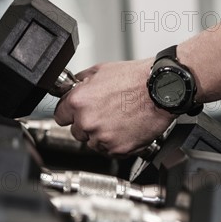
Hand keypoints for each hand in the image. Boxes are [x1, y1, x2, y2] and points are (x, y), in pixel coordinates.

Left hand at [54, 59, 174, 155]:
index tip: (76, 113)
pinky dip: (116, 143)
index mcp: (79, 101)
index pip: (60, 116)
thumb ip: (80, 82)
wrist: (160, 91)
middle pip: (77, 132)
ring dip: (102, 135)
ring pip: (93, 143)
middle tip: (104, 114)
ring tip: (118, 120)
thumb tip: (70, 87)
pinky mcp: (118, 149)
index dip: (69, 114)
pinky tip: (125, 128)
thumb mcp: (101, 71)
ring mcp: (102, 138)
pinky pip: (110, 151)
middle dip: (87, 125)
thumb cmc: (135, 79)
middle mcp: (88, 121)